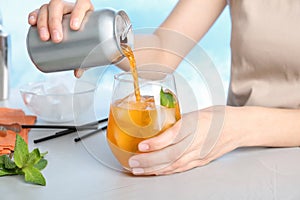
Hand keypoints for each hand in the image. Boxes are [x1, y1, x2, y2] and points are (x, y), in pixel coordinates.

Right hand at [28, 0, 92, 76]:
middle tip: (57, 39)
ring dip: (44, 22)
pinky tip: (31, 22)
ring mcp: (58, 9)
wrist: (81, 34)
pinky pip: (38, 10)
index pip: (82, 4)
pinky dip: (34, 15)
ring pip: (48, 8)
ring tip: (45, 37)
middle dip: (56, 22)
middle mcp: (70, 7)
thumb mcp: (89, 47)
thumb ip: (87, 60)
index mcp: (86, 10)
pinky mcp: (47, 14)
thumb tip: (78, 73)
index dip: (78, 13)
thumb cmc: (88, 40)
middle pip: (61, 6)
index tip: (75, 27)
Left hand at [128, 106, 242, 174]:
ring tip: (138, 170)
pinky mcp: (202, 161)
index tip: (141, 145)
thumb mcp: (196, 112)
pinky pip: (182, 168)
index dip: (156, 143)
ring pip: (174, 165)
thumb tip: (157, 128)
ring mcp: (200, 154)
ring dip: (154, 169)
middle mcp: (198, 141)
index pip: (173, 135)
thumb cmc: (217, 116)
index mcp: (196, 124)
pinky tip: (155, 172)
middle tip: (133, 162)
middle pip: (171, 155)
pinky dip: (167, 171)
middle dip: (149, 161)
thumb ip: (177, 121)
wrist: (239, 127)